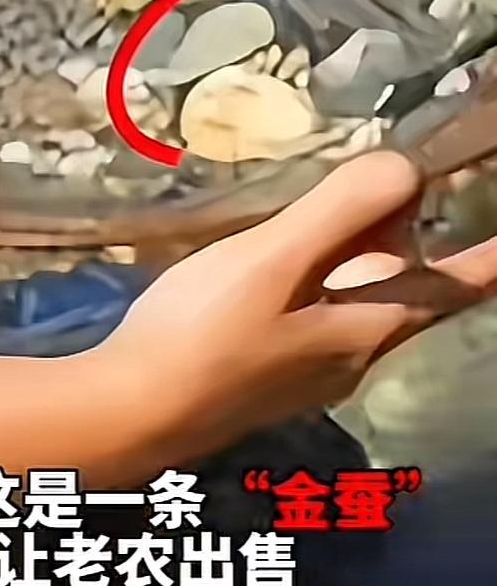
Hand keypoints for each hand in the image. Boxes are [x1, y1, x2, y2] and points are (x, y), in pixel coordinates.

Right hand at [103, 150, 496, 467]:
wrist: (126, 417)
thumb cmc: (203, 336)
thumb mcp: (275, 260)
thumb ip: (341, 210)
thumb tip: (407, 169)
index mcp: (366, 328)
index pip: (452, 287)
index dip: (488, 259)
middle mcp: (348, 360)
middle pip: (401, 293)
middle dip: (404, 243)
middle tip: (383, 187)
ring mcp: (303, 378)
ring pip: (354, 309)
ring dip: (355, 264)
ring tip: (321, 218)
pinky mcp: (261, 383)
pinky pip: (312, 323)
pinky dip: (313, 287)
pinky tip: (267, 271)